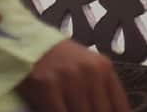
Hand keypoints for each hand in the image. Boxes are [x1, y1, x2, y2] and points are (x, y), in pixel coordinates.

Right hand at [14, 38, 130, 111]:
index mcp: (104, 68)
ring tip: (70, 109)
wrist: (25, 41)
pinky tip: (53, 110)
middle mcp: (90, 72)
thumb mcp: (87, 68)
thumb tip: (111, 111)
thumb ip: (101, 92)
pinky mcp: (49, 87)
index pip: (120, 108)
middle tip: (81, 111)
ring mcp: (69, 79)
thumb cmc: (59, 60)